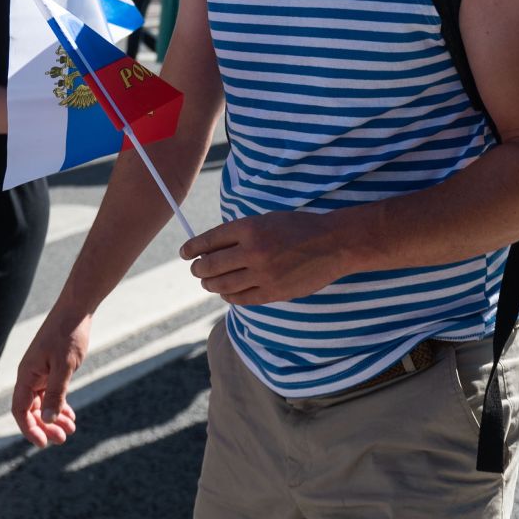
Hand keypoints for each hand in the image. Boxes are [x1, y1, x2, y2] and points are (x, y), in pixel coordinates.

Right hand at [11, 313, 89, 447]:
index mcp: (27, 375)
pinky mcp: (51, 369)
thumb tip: (49, 420)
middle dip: (45, 426)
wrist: (76, 310)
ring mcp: (40, 373)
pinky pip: (51, 394)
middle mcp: (30, 376)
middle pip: (31, 410)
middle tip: (63, 438)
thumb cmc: (68, 334)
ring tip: (71, 429)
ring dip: (54, 418)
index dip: (29, 429)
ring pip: (43, 403)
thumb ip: (57, 393)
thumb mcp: (64, 366)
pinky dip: (60, 406)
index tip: (44, 443)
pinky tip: (71, 415)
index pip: (20, 410)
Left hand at [182, 210, 351, 305]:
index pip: (209, 240)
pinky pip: (241, 298)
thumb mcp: (267, 220)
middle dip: (198, 268)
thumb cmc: (299, 228)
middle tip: (196, 269)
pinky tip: (227, 293)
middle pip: (211, 265)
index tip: (185, 253)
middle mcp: (253, 251)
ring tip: (208, 282)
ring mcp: (263, 274)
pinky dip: (229, 296)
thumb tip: (212, 248)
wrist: (333, 243)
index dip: (192, 248)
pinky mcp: (273, 292)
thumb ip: (241, 233)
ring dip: (210, 284)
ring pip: (223, 285)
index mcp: (250, 228)